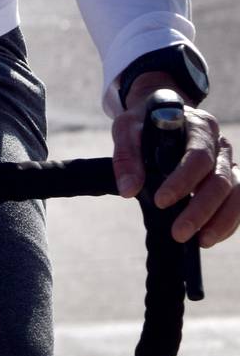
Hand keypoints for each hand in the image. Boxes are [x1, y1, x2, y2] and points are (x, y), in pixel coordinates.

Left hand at [112, 81, 239, 247]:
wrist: (161, 114)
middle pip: (219, 179)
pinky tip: (208, 237)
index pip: (197, 156)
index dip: (182, 180)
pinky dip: (227, 222)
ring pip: (235, 192)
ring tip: (200, 242)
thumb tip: (128, 190)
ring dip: (220, 220)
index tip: (161, 201)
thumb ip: (126, 157)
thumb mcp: (127, 129)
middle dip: (200, 209)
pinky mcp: (230, 177)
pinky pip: (238, 202)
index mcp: (197, 125)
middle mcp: (218, 143)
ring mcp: (227, 161)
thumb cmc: (145, 122)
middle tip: (178, 233)